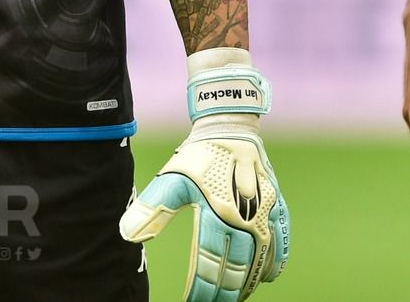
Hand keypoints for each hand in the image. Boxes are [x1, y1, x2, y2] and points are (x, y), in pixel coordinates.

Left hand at [121, 112, 289, 299]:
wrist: (229, 125)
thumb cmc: (199, 153)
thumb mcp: (172, 178)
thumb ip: (153, 207)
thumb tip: (128, 234)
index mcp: (220, 213)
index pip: (211, 263)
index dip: (203, 288)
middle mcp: (246, 217)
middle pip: (237, 267)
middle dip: (224, 292)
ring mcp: (264, 213)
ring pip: (260, 259)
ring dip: (248, 281)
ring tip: (236, 297)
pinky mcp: (275, 205)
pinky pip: (281, 240)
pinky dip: (275, 260)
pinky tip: (268, 275)